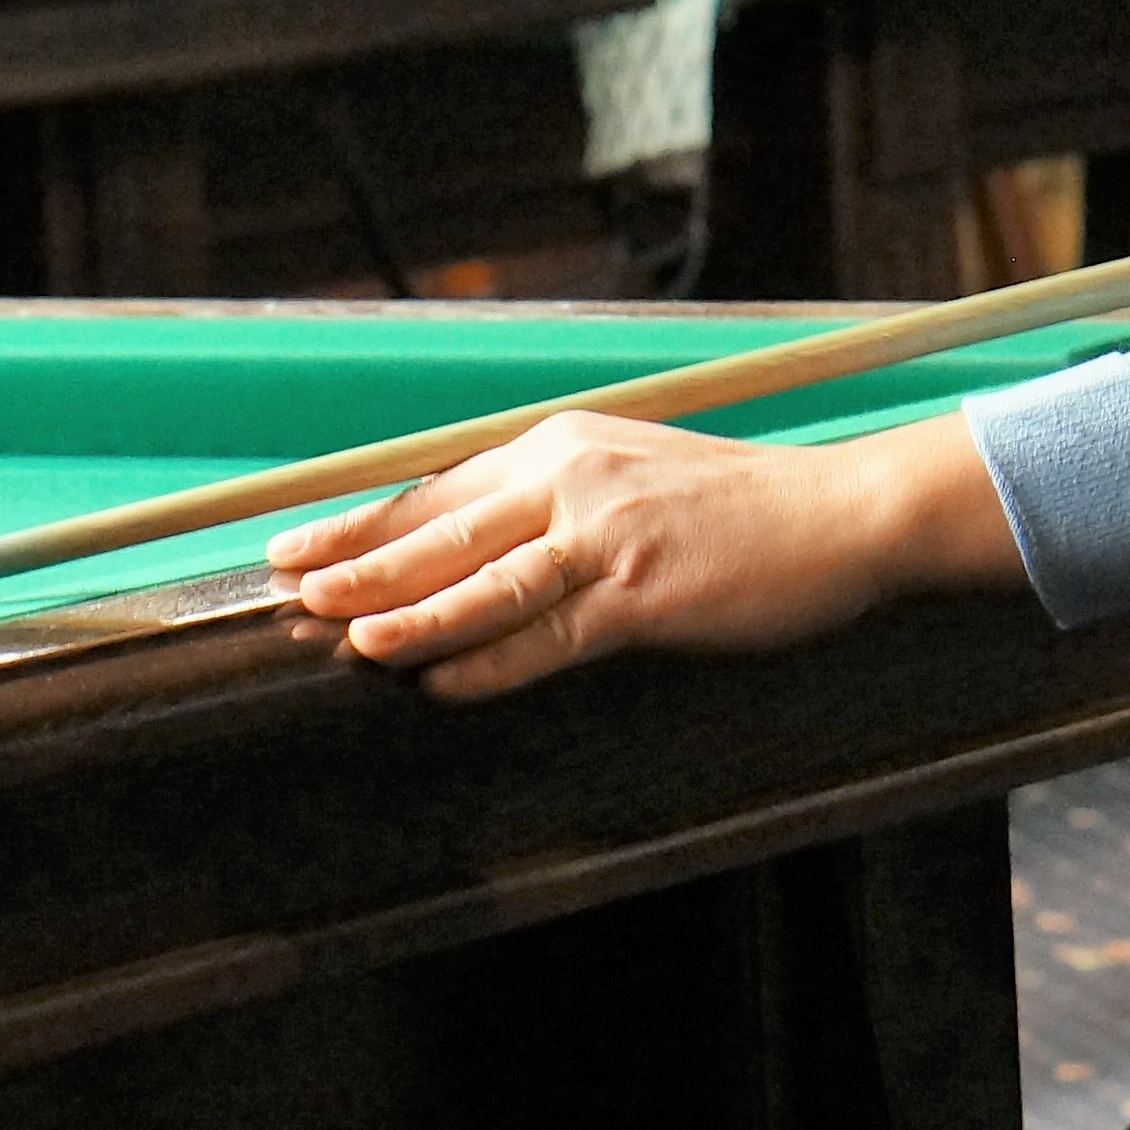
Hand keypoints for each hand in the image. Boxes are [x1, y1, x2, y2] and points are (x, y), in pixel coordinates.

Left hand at [266, 410, 1019, 697]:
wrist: (842, 514)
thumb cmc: (738, 506)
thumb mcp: (632, 477)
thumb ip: (553, 506)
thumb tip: (466, 555)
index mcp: (562, 444)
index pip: (438, 491)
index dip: (359, 527)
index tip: (293, 552)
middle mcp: (574, 478)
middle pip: (442, 533)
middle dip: (356, 571)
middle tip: (287, 601)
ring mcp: (607, 535)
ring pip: (482, 585)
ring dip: (406, 617)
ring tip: (342, 641)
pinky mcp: (643, 592)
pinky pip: (547, 636)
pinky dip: (488, 664)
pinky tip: (442, 685)